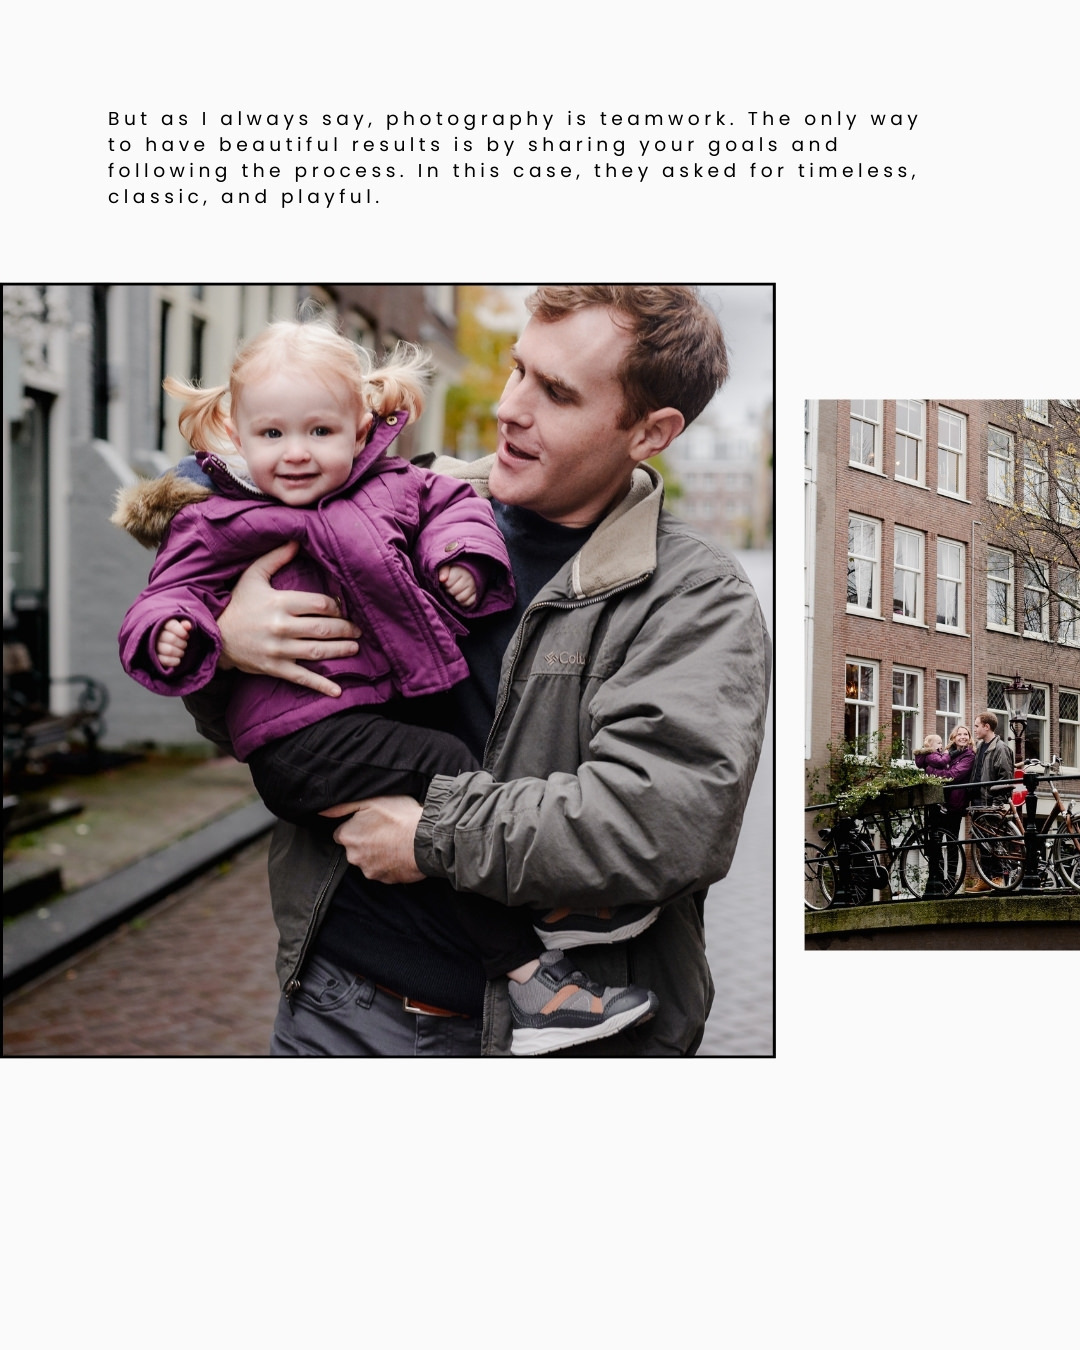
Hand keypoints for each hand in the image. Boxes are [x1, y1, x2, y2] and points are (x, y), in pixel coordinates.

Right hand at [156, 618, 191, 668]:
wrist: (166, 645)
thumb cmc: (175, 634)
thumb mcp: (179, 627)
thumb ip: (184, 625)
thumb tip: (188, 626)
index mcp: (162, 624)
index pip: (171, 625)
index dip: (182, 631)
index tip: (186, 636)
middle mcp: (156, 635)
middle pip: (172, 639)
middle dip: (182, 643)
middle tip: (185, 644)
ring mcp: (154, 647)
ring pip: (170, 650)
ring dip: (179, 652)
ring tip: (181, 652)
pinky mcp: (155, 658)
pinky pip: (166, 660)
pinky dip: (175, 661)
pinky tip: (178, 659)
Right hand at [217, 542, 362, 696]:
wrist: (214, 635)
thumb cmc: (238, 604)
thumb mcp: (253, 576)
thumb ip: (275, 558)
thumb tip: (296, 541)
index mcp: (280, 602)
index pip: (320, 604)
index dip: (336, 606)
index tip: (343, 608)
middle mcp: (281, 626)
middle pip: (323, 628)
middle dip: (345, 629)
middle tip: (358, 630)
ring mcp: (278, 649)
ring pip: (318, 651)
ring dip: (341, 650)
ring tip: (355, 648)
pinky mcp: (274, 668)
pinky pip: (302, 678)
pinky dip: (321, 685)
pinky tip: (338, 691)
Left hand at [320, 796, 425, 882]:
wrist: (427, 841)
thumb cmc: (400, 817)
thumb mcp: (371, 801)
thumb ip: (343, 806)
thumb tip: (322, 812)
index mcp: (347, 836)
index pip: (342, 833)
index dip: (356, 826)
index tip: (371, 822)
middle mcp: (354, 857)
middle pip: (355, 848)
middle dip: (366, 841)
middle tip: (385, 829)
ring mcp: (370, 871)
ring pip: (369, 860)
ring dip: (378, 853)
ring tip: (395, 840)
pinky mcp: (386, 880)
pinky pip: (384, 870)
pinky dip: (390, 863)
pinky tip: (401, 852)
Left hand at [438, 563, 477, 608]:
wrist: (473, 570)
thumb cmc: (458, 568)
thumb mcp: (449, 565)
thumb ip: (444, 570)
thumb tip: (441, 579)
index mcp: (461, 571)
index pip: (448, 583)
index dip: (445, 583)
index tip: (447, 580)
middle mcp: (469, 579)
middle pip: (453, 591)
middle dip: (449, 590)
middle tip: (451, 586)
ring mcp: (475, 588)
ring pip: (460, 598)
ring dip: (455, 596)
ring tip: (456, 591)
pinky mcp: (478, 595)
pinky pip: (467, 603)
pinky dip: (463, 602)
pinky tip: (461, 596)